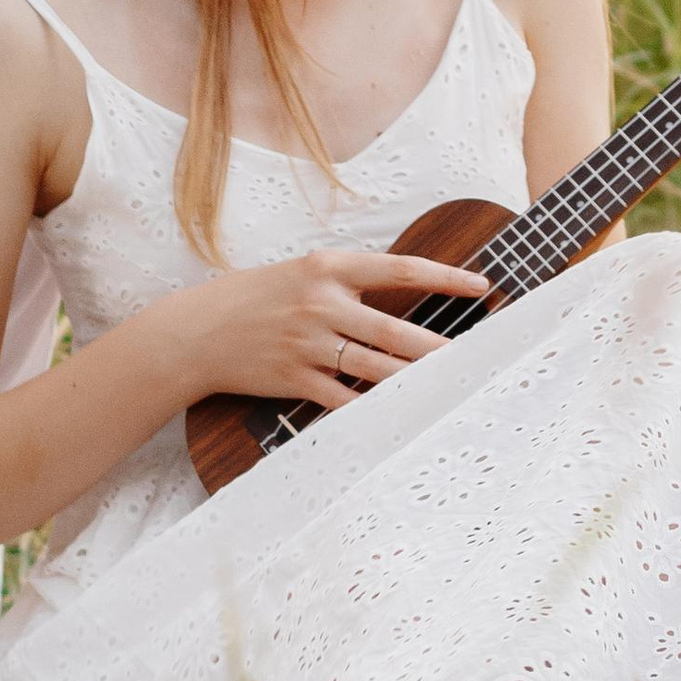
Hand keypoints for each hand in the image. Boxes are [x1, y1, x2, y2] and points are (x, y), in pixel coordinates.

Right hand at [166, 247, 494, 411]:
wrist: (199, 331)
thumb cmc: (255, 298)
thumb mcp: (301, 273)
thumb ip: (348, 281)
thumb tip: (404, 289)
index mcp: (328, 266)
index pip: (401, 268)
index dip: (446, 277)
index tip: (480, 285)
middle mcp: (321, 302)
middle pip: (395, 329)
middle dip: (438, 345)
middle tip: (477, 355)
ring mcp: (309, 343)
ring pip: (377, 367)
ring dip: (415, 379)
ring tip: (449, 385)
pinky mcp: (297, 378)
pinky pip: (345, 398)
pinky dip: (374, 408)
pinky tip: (400, 414)